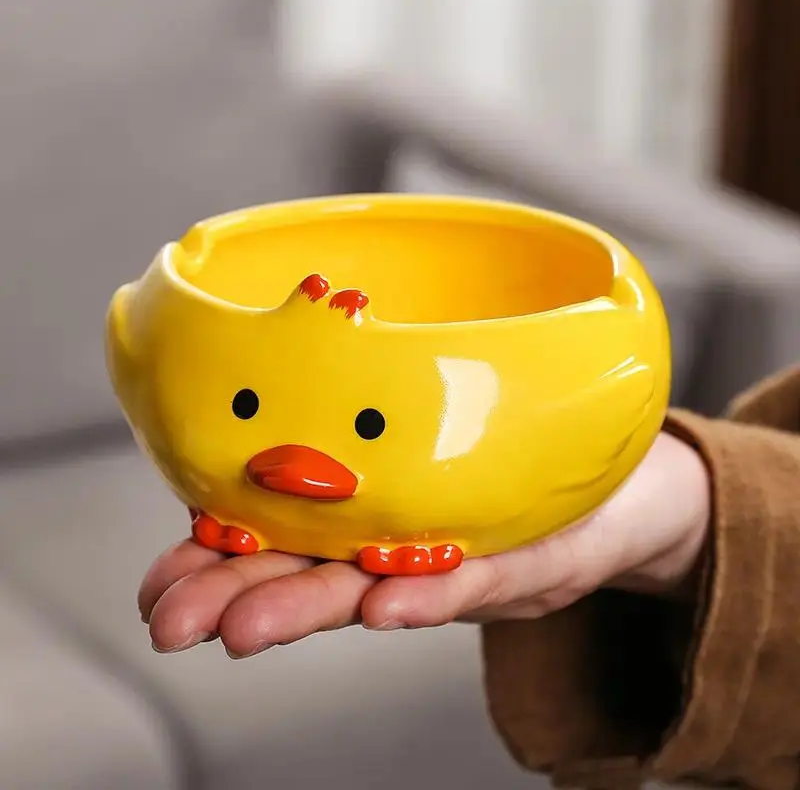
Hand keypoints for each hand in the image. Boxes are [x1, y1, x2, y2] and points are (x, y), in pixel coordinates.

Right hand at [140, 432, 709, 658]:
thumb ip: (364, 417)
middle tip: (173, 622)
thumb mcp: (423, 433)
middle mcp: (397, 548)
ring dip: (309, 610)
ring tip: (244, 628)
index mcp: (365, 515)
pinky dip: (425, 594)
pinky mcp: (525, 559)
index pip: (277, 542)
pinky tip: (381, 605)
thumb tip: (285, 373)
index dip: (213, 562)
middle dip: (237, 599)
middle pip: (310, 577)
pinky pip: (472, 575)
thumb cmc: (505, 457)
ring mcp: (455, 558)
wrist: (617, 492)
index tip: (155, 586)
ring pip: (373, 590)